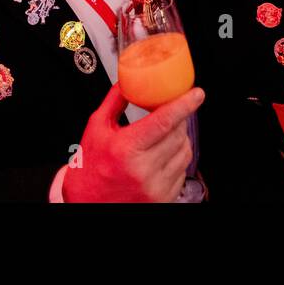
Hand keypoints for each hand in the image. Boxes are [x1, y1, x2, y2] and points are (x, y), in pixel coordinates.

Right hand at [62, 84, 202, 201]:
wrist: (86, 203)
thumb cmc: (90, 168)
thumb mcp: (96, 129)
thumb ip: (114, 102)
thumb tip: (128, 81)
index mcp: (125, 149)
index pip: (164, 121)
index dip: (184, 105)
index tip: (197, 94)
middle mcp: (142, 170)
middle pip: (178, 134)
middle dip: (179, 119)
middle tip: (172, 112)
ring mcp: (155, 187)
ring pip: (184, 152)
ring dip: (180, 138)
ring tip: (164, 135)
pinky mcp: (162, 199)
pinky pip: (182, 171)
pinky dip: (177, 158)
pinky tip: (162, 156)